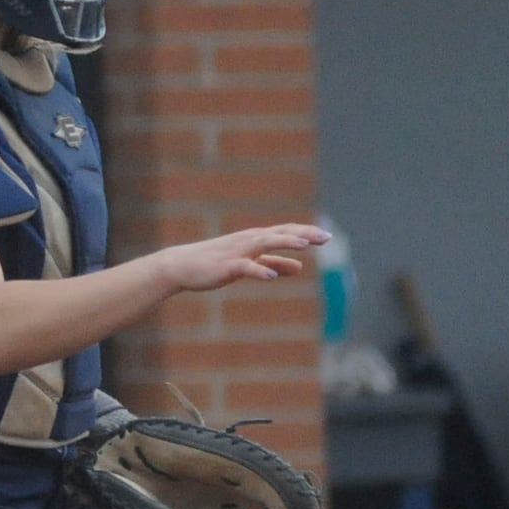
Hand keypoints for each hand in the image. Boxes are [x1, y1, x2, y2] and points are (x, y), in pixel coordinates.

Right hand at [155, 223, 330, 292]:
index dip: (306, 233)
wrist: (182, 266)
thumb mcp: (250, 263)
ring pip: (264, 244)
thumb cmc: (216, 263)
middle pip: (279, 234)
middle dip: (302, 234)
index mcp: (255, 239)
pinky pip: (245, 267)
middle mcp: (249, 241)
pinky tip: (272, 277)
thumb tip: (300, 267)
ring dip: (284, 243)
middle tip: (325, 237)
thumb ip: (275, 263)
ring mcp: (237, 252)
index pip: (285, 232)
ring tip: (304, 245)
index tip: (327, 236)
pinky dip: (259, 270)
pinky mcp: (226, 266)